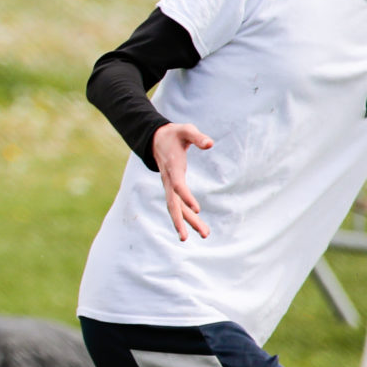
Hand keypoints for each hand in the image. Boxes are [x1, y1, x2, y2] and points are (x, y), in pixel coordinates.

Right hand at [151, 122, 213, 240]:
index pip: (177, 186)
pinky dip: (188, 217)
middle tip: (191, 236)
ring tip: (205, 235)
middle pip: (173, 204)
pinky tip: (199, 227)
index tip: (197, 209)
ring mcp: (169, 186)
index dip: (186, 197)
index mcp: (172, 168)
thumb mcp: (185, 130)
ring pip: (177, 208)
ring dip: (189, 223)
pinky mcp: (173, 188)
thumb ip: (197, 136)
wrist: (156, 139)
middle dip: (182, 221)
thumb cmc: (174, 134)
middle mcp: (168, 180)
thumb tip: (210, 144)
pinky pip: (179, 206)